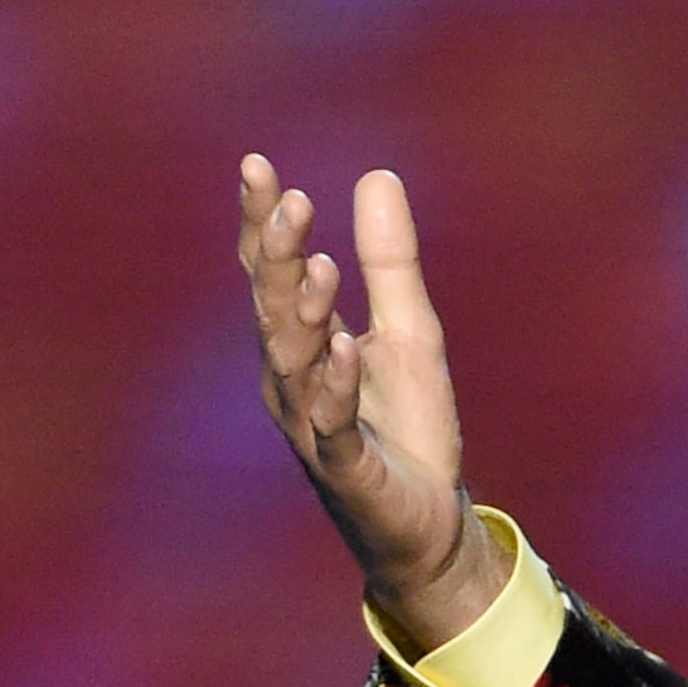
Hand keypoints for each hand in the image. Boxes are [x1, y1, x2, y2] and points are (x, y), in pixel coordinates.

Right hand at [239, 156, 501, 649]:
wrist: (430, 521)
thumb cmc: (407, 426)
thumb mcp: (410, 330)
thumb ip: (390, 262)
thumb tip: (377, 176)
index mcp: (300, 343)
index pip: (271, 272)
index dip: (261, 223)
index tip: (258, 165)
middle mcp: (291, 379)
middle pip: (273, 308)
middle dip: (276, 256)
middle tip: (288, 200)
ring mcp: (312, 424)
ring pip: (295, 363)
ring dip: (304, 314)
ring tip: (318, 265)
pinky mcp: (347, 467)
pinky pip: (334, 423)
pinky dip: (337, 385)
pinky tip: (346, 346)